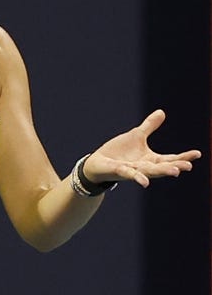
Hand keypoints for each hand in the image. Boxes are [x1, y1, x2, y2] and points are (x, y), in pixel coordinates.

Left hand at [83, 109, 201, 187]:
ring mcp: (132, 170)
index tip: (197, 154)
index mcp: (150, 159)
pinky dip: (137, 177)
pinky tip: (145, 182)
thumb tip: (162, 112)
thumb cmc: (118, 152)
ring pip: (149, 172)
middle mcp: (144, 167)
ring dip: (161, 172)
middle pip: (162, 167)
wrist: (97, 163)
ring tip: (175, 172)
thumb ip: (149, 126)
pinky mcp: (119, 171)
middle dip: (175, 166)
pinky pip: (129, 175)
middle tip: (188, 166)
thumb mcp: (136, 136)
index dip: (183, 157)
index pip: (170, 159)